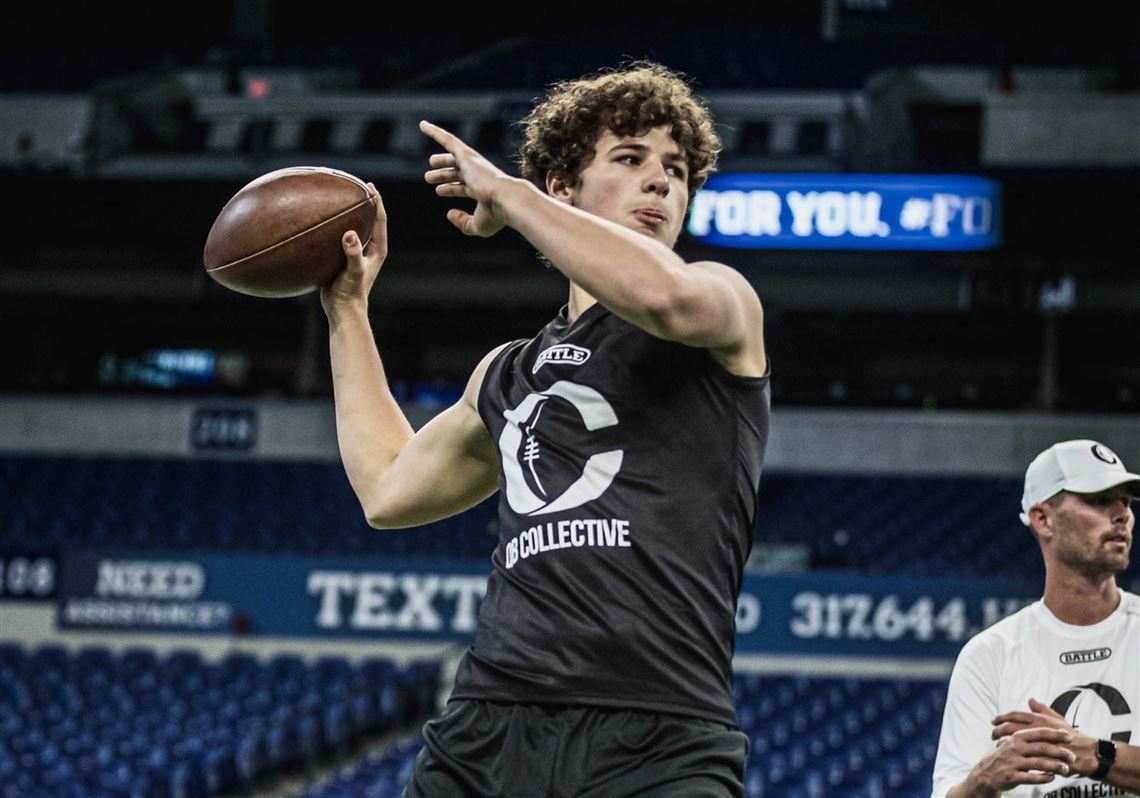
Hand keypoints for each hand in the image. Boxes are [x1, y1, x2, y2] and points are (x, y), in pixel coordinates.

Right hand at [321, 184, 387, 317]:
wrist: (342, 310)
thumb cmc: (351, 292)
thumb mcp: (353, 271)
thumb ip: (353, 253)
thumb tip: (350, 234)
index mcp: (377, 249)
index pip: (380, 219)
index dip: (377, 202)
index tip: (370, 186)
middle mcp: (369, 249)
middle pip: (368, 219)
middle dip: (363, 203)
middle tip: (354, 185)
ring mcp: (356, 253)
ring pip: (354, 227)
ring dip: (348, 213)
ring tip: (337, 197)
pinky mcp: (343, 258)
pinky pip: (339, 237)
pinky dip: (333, 227)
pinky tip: (320, 220)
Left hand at [420, 120, 511, 237]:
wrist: (506, 200)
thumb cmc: (496, 215)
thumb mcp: (478, 225)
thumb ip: (463, 222)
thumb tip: (449, 214)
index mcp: (482, 190)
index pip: (463, 187)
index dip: (450, 189)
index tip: (439, 191)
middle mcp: (478, 175)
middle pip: (457, 172)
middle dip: (444, 174)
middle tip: (429, 177)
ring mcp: (473, 165)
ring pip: (452, 158)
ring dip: (441, 161)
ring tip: (430, 163)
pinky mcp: (467, 155)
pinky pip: (448, 140)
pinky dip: (435, 132)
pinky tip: (422, 125)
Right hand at [968, 726, 1075, 793]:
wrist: (986, 773)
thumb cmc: (1005, 755)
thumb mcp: (1013, 738)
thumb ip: (1027, 725)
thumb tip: (1034, 701)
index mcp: (1016, 737)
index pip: (1039, 732)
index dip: (1055, 734)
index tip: (1069, 736)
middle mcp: (1014, 748)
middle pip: (1041, 748)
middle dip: (1059, 752)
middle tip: (1072, 756)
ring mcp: (1012, 762)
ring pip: (1038, 763)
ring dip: (1054, 766)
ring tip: (1066, 769)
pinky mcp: (1011, 776)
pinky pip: (1031, 778)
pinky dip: (1043, 778)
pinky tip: (1052, 777)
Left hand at [993, 697, 1097, 775]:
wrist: (1087, 753)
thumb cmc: (1072, 736)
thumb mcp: (1058, 719)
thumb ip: (1042, 709)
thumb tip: (1030, 700)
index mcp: (1040, 719)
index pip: (1015, 715)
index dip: (1002, 717)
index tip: (993, 721)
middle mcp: (1038, 729)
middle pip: (1010, 727)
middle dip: (998, 730)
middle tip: (992, 734)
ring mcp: (1039, 742)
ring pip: (1015, 742)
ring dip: (1004, 743)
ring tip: (998, 744)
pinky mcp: (1042, 756)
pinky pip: (1023, 755)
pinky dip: (1015, 755)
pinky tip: (1010, 756)